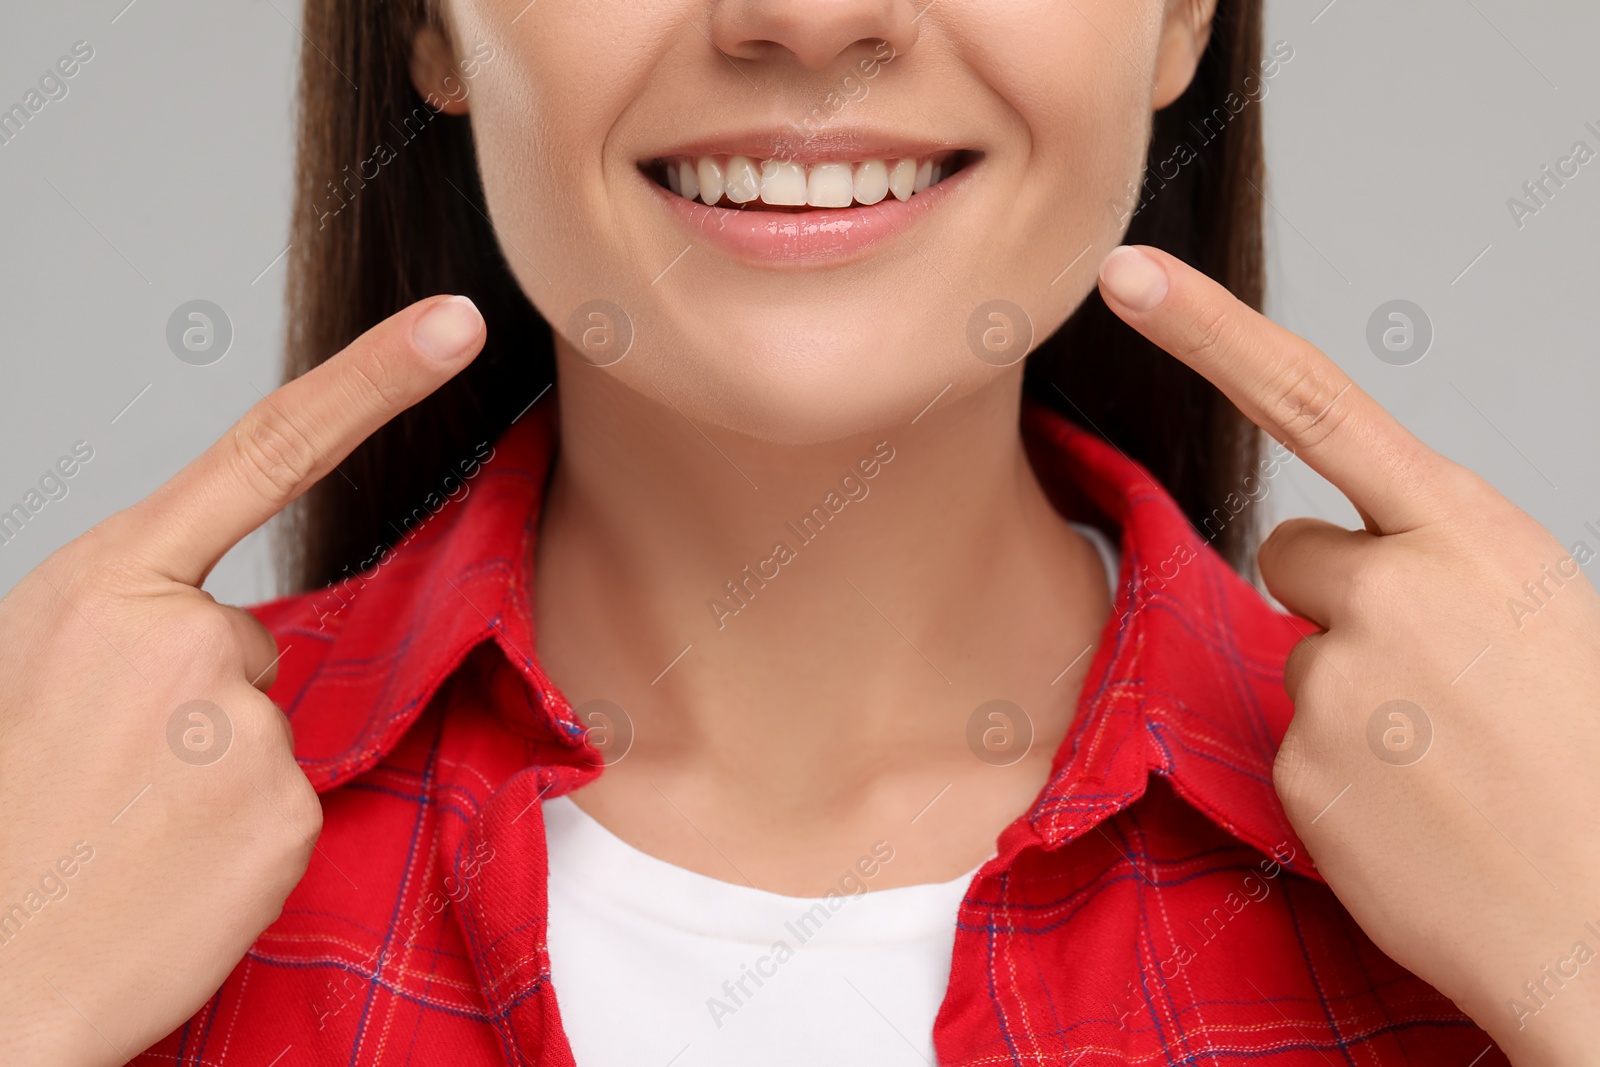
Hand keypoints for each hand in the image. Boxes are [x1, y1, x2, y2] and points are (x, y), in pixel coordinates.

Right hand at [0, 295, 484, 1064]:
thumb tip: (216, 635)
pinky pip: (289, 800)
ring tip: (124, 826)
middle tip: (109, 772)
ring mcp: (244, 727)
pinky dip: (240, 833)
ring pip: (269, 726)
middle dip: (200, 699)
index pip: (267, 451)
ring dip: (214, 770)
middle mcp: (187, 639)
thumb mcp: (30, 670)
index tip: (455, 321)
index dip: (374, 377)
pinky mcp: (287, 812)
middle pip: (253, 642)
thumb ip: (132, 620)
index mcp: (107, 585)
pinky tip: (167, 869)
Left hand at [1098, 245, 1599, 1066]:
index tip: (1126, 274)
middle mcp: (1392, 590)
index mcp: (1469, 533)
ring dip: (1353, 698)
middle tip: (1437, 681)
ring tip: (1451, 760)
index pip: (1316, 402)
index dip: (1211, 330)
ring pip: (1299, 658)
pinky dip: (1343, 776)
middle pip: (1292, 553)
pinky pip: (1292, 745)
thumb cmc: (1593, 760)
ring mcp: (1338, 683)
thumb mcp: (1542, 614)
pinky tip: (1421, 816)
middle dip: (1339, 600)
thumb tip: (1345, 567)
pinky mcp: (1300, 769)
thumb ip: (1438, 563)